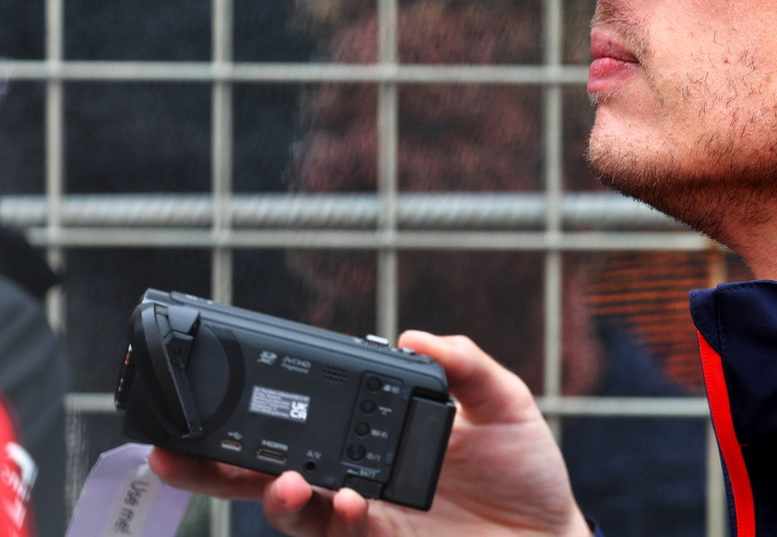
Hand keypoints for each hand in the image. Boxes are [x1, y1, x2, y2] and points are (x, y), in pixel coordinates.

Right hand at [149, 331, 590, 536]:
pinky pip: (339, 534)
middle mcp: (359, 480)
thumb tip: (412, 335)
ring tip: (280, 482)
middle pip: (270, 472)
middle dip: (215, 467)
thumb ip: (465, 366)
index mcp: (378, 438)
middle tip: (172, 453)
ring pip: (293, 512)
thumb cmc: (528, 475)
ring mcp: (365, 518)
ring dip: (272, 496)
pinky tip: (342, 500)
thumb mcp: (505, 405)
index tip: (226, 387)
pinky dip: (331, 515)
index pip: (311, 421)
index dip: (267, 411)